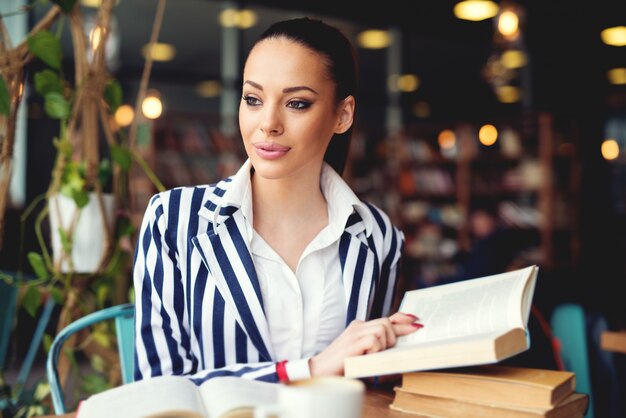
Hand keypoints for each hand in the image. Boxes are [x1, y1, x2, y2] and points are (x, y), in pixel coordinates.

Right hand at [308, 312, 422, 376]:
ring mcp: (355, 332)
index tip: (415, 319)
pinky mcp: (353, 342)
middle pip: (386, 322)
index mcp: (360, 327)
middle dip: (395, 336)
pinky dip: (375, 350)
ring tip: (373, 355)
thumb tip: (396, 348)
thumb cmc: (342, 364)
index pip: (386, 318)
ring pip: (382, 329)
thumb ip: (376, 347)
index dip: (402, 318)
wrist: (319, 370)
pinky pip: (374, 340)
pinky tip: (367, 356)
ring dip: (384, 344)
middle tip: (388, 350)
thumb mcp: (362, 354)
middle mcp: (358, 326)